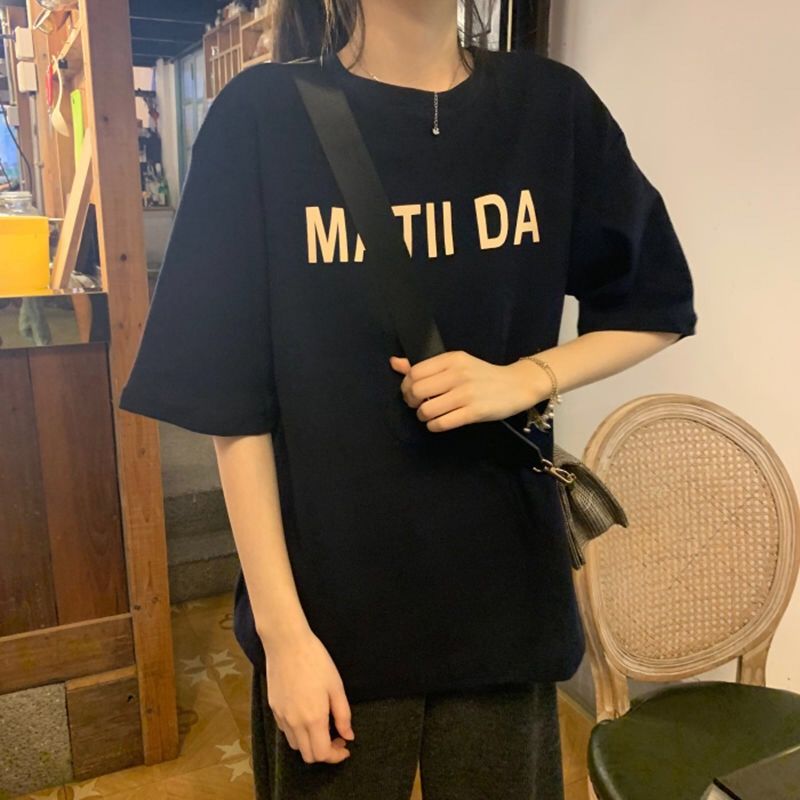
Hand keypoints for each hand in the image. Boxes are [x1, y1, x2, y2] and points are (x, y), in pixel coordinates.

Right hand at [261, 628, 354, 763]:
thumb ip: (343, 715)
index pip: (322, 754)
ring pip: (295, 745)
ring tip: (321, 726)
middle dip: (324, 752)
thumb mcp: (336, 686)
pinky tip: (306, 715)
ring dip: (310, 743)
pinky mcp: (273, 708)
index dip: (336, 755)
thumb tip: (348, 735)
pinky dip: (298, 732)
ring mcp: (282, 716)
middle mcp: (295, 723)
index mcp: (314, 718)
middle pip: (308, 755)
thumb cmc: (316, 661)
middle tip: (336, 736)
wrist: (287, 644)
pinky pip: (285, 730)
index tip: (345, 746)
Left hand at [389, 350, 546, 431]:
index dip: (406, 385)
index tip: (411, 392)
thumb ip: (425, 366)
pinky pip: (442, 423)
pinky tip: (438, 423)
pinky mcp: (475, 412)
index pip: (415, 372)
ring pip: (427, 410)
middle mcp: (458, 374)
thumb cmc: (482, 375)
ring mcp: (467, 394)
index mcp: (452, 359)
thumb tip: (394, 363)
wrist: (517, 385)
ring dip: (422, 416)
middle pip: (417, 391)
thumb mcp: (456, 364)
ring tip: (429, 415)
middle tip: (418, 405)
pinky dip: (434, 426)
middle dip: (411, 402)